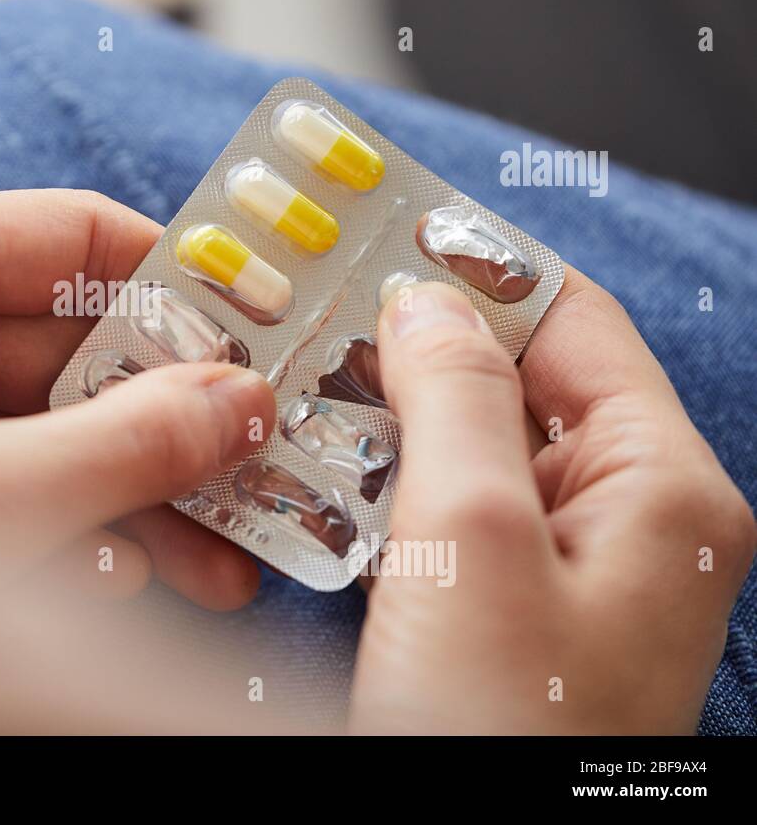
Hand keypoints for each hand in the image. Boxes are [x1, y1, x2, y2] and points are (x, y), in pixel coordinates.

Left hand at [0, 190, 274, 608]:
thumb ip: (126, 446)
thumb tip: (240, 402)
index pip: (72, 238)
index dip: (183, 285)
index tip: (272, 335)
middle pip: (70, 344)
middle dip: (170, 421)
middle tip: (262, 471)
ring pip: (43, 423)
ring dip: (135, 490)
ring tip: (225, 558)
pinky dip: (68, 523)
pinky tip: (130, 576)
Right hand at [350, 271, 755, 732]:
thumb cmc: (502, 729)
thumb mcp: (474, 542)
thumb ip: (456, 401)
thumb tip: (427, 304)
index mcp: (660, 488)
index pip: (574, 323)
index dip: (481, 270)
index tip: (383, 235)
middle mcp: (631, 520)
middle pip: (525, 383)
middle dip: (423, 348)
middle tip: (317, 319)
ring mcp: (573, 570)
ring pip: (480, 451)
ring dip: (396, 420)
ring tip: (304, 392)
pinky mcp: (518, 611)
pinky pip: (458, 516)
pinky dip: (394, 486)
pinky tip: (327, 477)